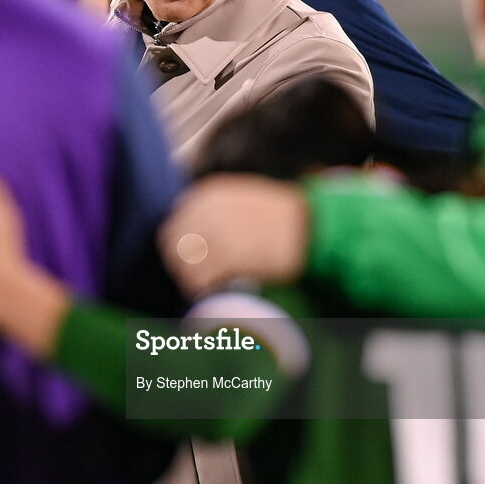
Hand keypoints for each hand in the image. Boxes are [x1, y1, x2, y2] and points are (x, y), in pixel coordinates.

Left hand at [158, 174, 309, 298]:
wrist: (309, 226)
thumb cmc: (281, 215)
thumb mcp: (242, 198)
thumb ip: (214, 210)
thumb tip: (192, 232)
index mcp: (209, 195)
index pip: (174, 224)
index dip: (177, 244)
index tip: (188, 257)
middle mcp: (208, 211)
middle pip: (175, 245)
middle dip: (181, 262)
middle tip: (194, 275)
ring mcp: (218, 234)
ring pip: (184, 264)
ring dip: (189, 277)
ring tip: (203, 284)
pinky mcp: (230, 257)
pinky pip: (200, 278)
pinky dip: (201, 287)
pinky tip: (211, 289)